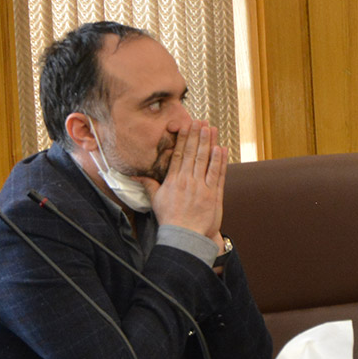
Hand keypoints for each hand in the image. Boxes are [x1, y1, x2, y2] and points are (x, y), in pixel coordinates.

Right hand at [141, 121, 226, 240]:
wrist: (184, 237)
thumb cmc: (170, 220)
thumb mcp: (156, 201)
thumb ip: (149, 185)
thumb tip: (137, 175)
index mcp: (173, 181)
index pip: (178, 155)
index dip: (184, 139)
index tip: (186, 125)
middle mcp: (187, 181)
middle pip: (193, 154)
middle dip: (197, 136)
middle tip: (200, 121)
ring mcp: (201, 187)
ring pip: (205, 161)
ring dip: (209, 143)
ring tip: (211, 129)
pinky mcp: (213, 195)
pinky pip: (217, 175)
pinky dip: (220, 161)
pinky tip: (221, 149)